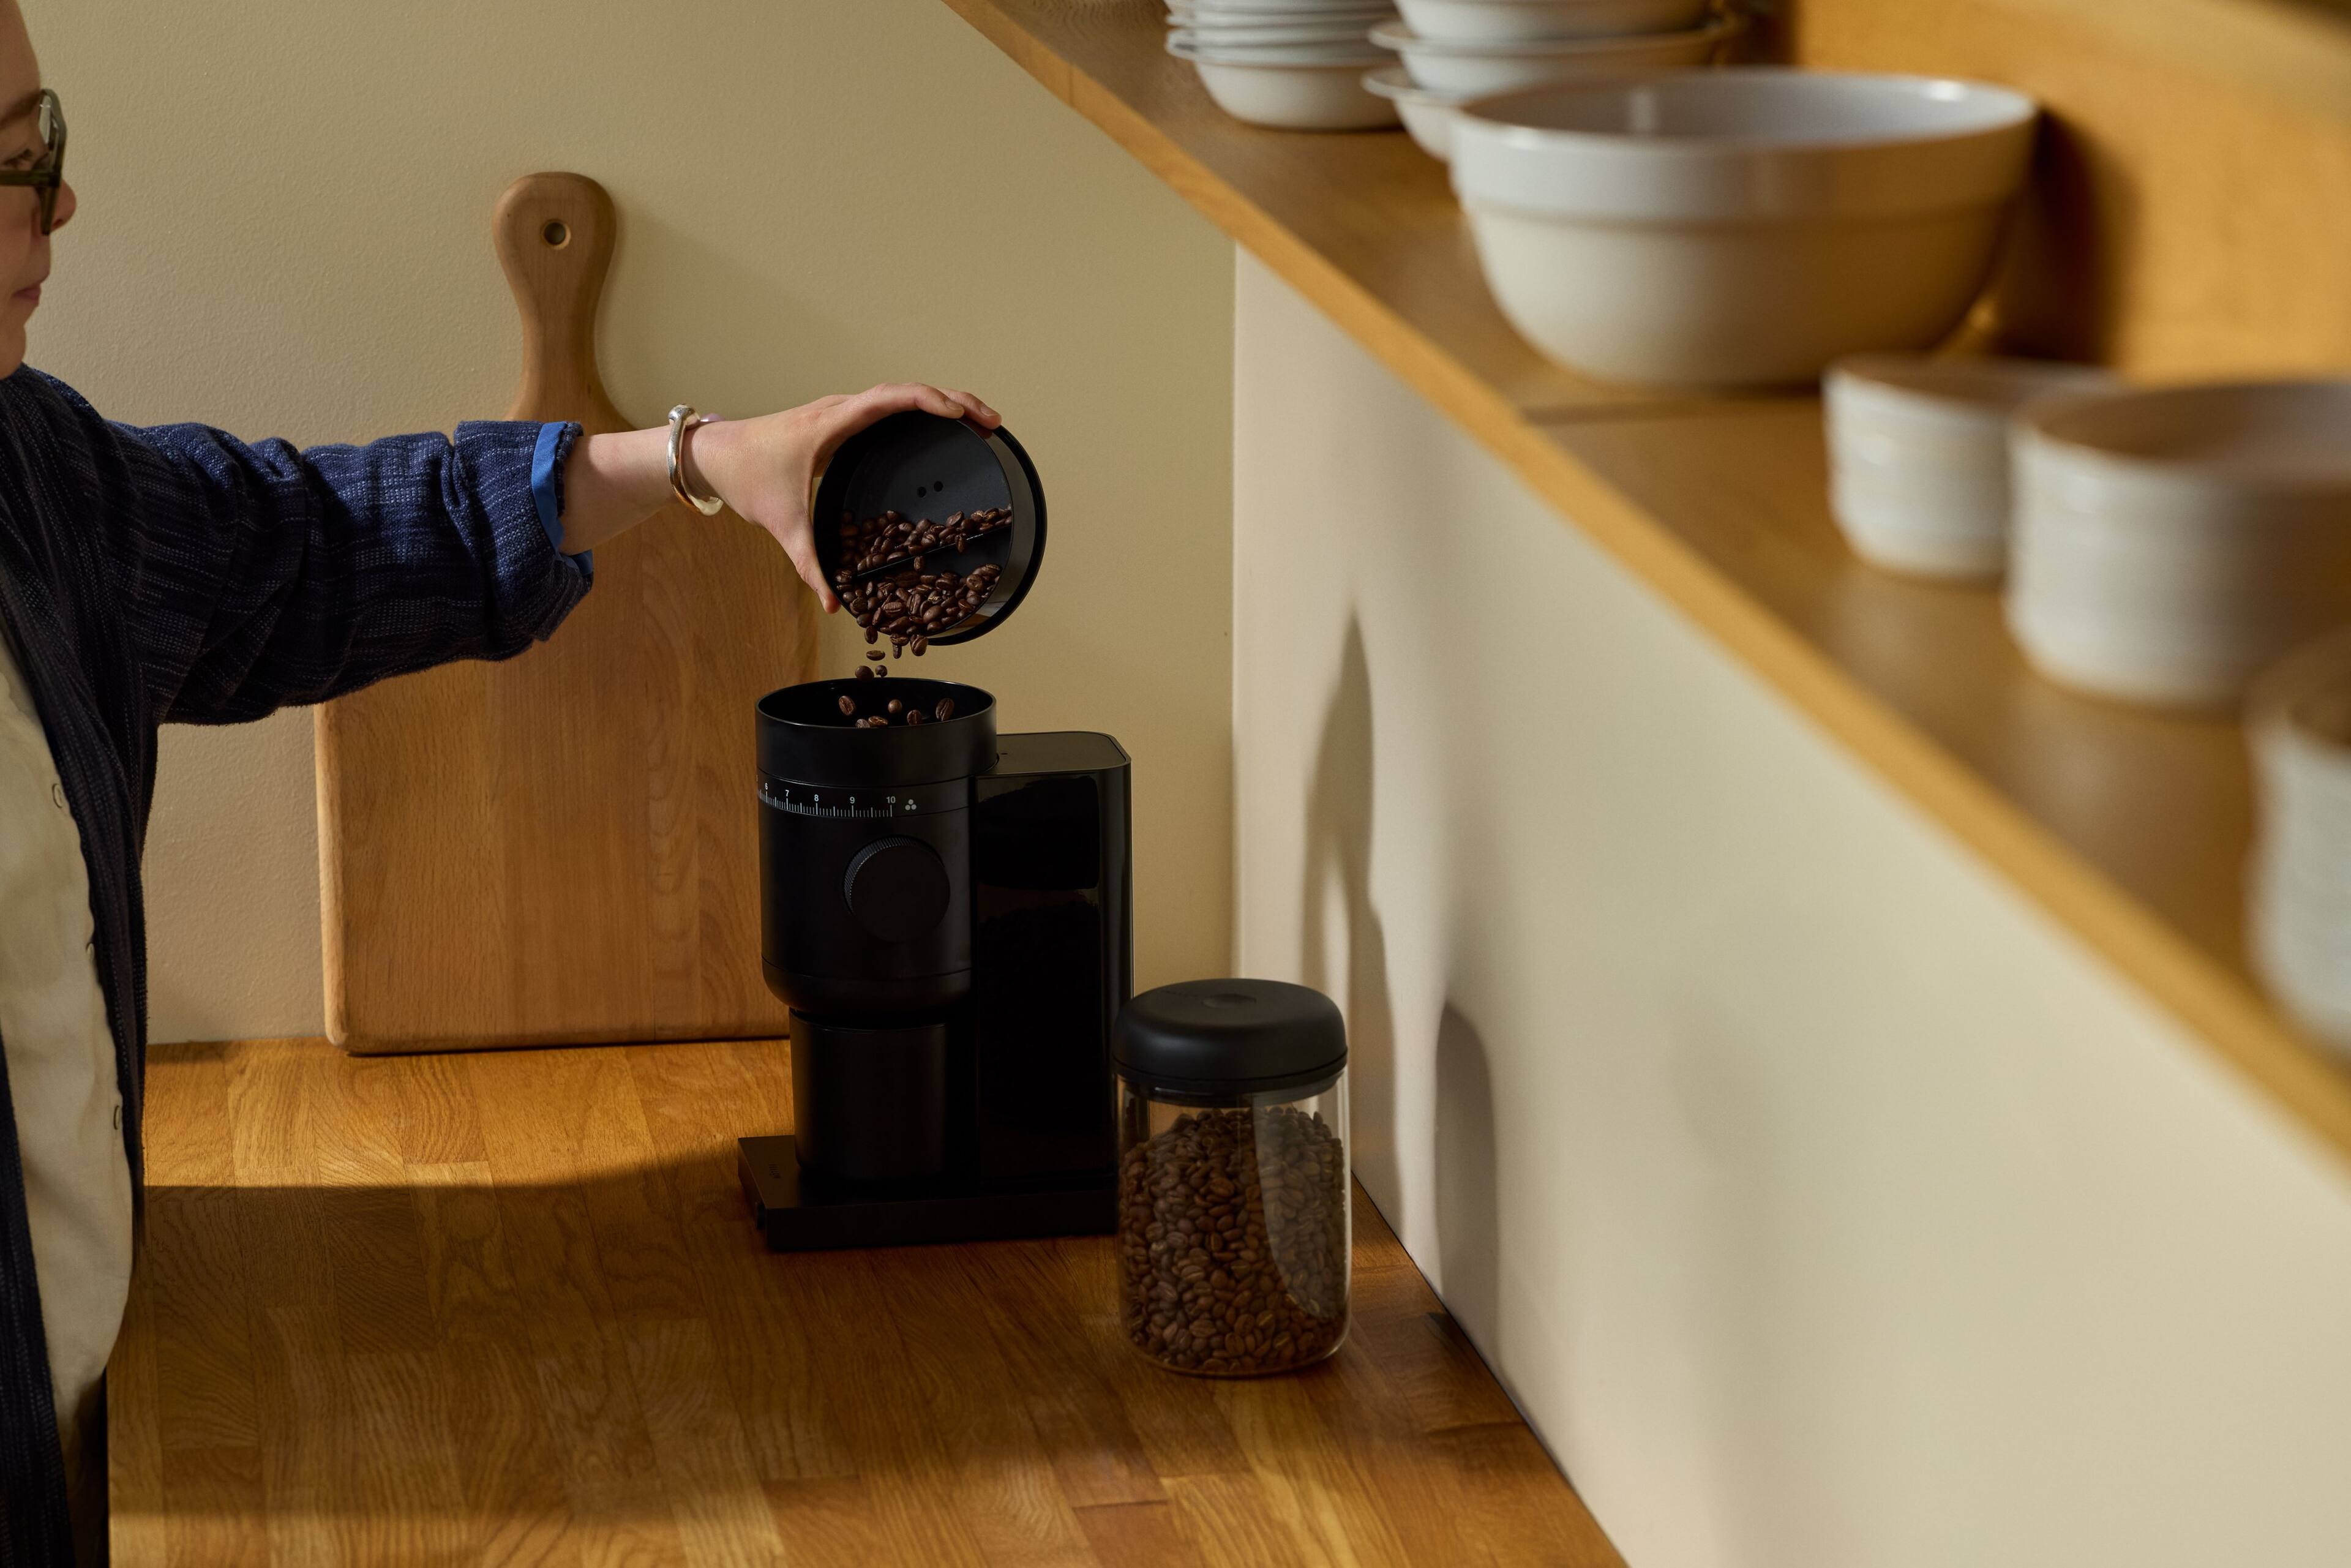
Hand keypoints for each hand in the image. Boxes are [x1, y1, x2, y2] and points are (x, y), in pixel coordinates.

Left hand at [691, 382, 1000, 611]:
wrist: (713, 453)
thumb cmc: (745, 478)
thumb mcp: (782, 525)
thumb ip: (810, 566)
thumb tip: (835, 604)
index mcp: (832, 424)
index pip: (893, 399)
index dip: (932, 402)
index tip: (964, 415)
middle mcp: (841, 410)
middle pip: (909, 390)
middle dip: (955, 401)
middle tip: (992, 422)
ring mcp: (842, 411)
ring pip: (902, 393)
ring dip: (941, 401)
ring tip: (979, 421)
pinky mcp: (840, 420)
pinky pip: (889, 405)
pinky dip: (920, 409)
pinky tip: (940, 425)